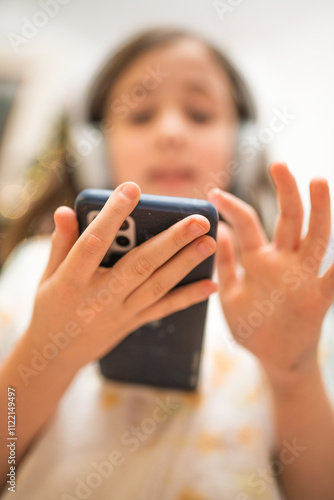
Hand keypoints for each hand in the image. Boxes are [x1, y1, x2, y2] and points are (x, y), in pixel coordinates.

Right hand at [27, 181, 216, 370]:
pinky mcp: (133, 323)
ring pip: (156, 285)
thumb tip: (65, 210)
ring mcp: (119, 313)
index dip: (112, 215)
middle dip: (171, 241)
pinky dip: (188, 298)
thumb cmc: (50, 307)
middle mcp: (99, 297)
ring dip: (185, 264)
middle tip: (198, 221)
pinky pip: (163, 310)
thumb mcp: (48, 275)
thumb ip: (61, 243)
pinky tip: (210, 285)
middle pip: (138, 265)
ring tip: (209, 242)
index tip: (132, 189)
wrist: (56, 355)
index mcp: (72, 280)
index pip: (93, 243)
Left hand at [207, 163, 333, 381]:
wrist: (274, 360)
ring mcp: (304, 278)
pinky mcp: (319, 298)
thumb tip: (219, 230)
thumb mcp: (231, 294)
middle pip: (288, 220)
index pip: (247, 225)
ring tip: (318, 181)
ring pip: (314, 238)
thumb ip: (226, 264)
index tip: (213, 193)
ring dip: (319, 211)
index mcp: (259, 261)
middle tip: (278, 164)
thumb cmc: (251, 327)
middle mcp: (284, 263)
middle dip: (285, 192)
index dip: (231, 208)